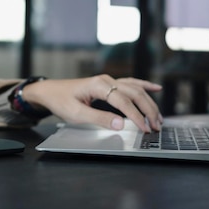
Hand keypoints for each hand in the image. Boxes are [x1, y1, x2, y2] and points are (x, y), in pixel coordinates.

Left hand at [21, 75, 162, 131]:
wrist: (50, 91)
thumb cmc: (60, 101)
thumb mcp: (76, 114)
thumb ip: (99, 118)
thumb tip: (120, 123)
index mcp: (98, 85)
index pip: (124, 101)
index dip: (136, 116)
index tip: (145, 128)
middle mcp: (106, 80)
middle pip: (135, 93)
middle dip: (148, 110)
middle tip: (156, 126)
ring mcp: (108, 81)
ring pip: (135, 89)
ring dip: (148, 103)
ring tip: (158, 117)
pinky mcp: (108, 85)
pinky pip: (131, 83)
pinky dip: (144, 86)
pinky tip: (155, 88)